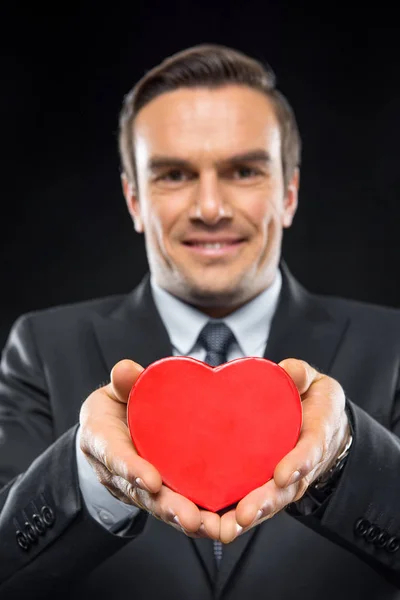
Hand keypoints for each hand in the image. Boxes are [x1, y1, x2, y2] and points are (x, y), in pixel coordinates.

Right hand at [79, 359, 219, 539]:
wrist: (109, 429)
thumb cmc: (114, 407)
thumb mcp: (113, 391)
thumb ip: (122, 383)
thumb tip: (126, 370)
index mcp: (103, 441)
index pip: (115, 457)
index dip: (132, 470)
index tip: (152, 480)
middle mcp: (118, 472)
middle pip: (141, 493)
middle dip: (166, 507)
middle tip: (189, 517)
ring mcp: (138, 486)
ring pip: (160, 506)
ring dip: (185, 518)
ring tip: (210, 526)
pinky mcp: (159, 492)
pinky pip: (177, 506)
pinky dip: (198, 517)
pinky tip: (222, 524)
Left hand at [219, 358, 350, 543]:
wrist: (321, 423)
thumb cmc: (314, 402)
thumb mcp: (315, 382)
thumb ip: (302, 375)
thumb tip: (290, 371)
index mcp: (316, 437)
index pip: (311, 451)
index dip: (298, 463)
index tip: (283, 474)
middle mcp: (300, 467)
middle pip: (285, 491)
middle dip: (264, 503)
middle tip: (244, 515)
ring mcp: (282, 481)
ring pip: (265, 504)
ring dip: (244, 517)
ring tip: (222, 528)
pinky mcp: (262, 485)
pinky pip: (248, 503)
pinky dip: (229, 515)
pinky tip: (206, 524)